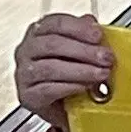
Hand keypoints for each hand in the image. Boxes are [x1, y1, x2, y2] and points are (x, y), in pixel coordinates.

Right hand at [14, 12, 112, 131]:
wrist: (63, 108)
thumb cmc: (68, 76)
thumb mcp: (80, 53)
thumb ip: (85, 36)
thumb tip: (92, 23)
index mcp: (39, 33)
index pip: (55, 23)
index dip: (78, 28)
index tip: (98, 35)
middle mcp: (27, 50)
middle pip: (53, 44)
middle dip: (84, 50)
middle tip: (106, 57)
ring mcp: (24, 73)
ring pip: (50, 68)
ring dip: (80, 70)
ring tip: (101, 74)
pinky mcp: (28, 95)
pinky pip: (48, 89)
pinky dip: (70, 87)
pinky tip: (85, 87)